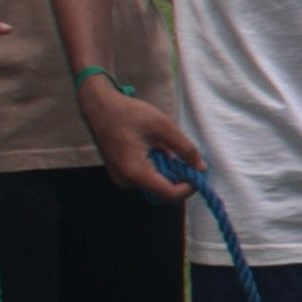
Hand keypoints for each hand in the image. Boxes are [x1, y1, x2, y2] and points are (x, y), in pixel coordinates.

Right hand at [77, 82, 202, 200]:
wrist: (99, 107)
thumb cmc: (129, 114)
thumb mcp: (163, 126)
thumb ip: (184, 148)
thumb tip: (201, 168)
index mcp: (135, 172)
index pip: (169, 194)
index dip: (189, 187)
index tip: (200, 172)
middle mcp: (126, 182)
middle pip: (163, 191)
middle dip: (179, 177)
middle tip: (185, 156)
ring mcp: (122, 180)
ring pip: (155, 184)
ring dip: (167, 170)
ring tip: (164, 147)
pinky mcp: (121, 174)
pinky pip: (146, 178)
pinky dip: (156, 167)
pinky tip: (154, 149)